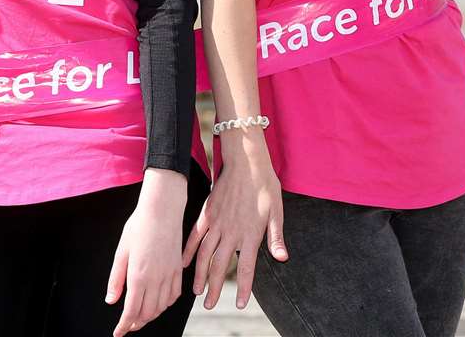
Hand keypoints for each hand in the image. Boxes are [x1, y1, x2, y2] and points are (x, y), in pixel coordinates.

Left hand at [106, 169, 186, 334]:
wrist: (162, 210)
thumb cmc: (139, 227)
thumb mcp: (121, 251)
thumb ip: (116, 278)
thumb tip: (112, 300)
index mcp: (139, 276)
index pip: (131, 311)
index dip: (124, 326)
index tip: (118, 333)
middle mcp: (156, 280)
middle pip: (148, 313)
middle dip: (136, 323)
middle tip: (127, 325)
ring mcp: (170, 275)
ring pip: (161, 307)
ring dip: (150, 315)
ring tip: (140, 316)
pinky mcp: (178, 270)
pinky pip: (173, 296)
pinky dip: (165, 304)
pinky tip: (158, 302)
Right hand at [181, 136, 286, 310]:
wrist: (245, 161)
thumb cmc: (265, 185)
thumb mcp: (277, 211)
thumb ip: (276, 236)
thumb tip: (281, 258)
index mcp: (250, 234)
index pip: (246, 268)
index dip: (242, 288)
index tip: (238, 304)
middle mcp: (231, 232)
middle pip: (219, 266)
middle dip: (213, 288)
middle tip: (209, 305)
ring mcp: (216, 222)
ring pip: (204, 254)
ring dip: (199, 274)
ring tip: (195, 291)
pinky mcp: (207, 213)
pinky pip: (195, 235)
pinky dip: (188, 250)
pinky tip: (183, 262)